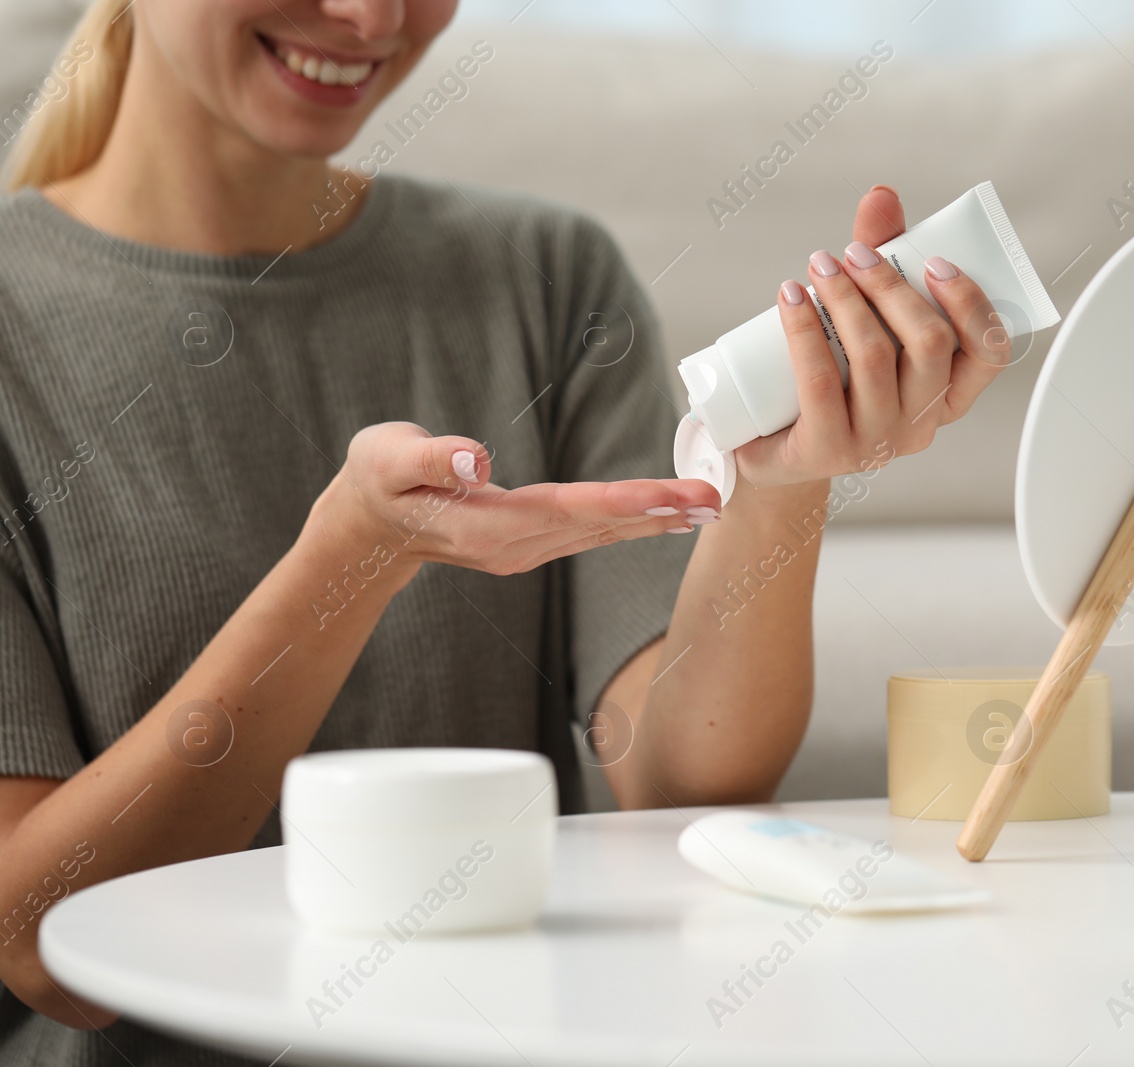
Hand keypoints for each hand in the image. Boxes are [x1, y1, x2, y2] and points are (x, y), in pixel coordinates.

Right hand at [311, 422, 722, 577]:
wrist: (369, 528)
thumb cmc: (376, 483)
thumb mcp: (384, 459)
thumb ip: (427, 458)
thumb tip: (473, 457)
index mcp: (486, 527)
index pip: (565, 510)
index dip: (621, 500)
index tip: (668, 494)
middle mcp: (515, 547)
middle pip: (597, 527)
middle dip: (657, 512)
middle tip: (714, 500)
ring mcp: (526, 551)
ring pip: (602, 534)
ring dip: (656, 520)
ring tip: (707, 508)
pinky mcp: (532, 543)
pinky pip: (593, 534)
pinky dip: (634, 522)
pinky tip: (668, 515)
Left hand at [733, 185, 1011, 487]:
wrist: (770, 442)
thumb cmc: (831, 377)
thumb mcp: (864, 317)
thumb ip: (881, 258)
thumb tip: (881, 196)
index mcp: (948, 395)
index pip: (989, 353)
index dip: (971, 303)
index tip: (934, 261)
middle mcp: (921, 425)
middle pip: (930, 345)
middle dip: (893, 286)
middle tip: (854, 252)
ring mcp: (875, 443)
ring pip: (875, 359)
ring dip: (846, 299)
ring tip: (819, 264)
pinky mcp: (826, 451)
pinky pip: (821, 383)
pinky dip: (804, 331)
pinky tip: (790, 297)